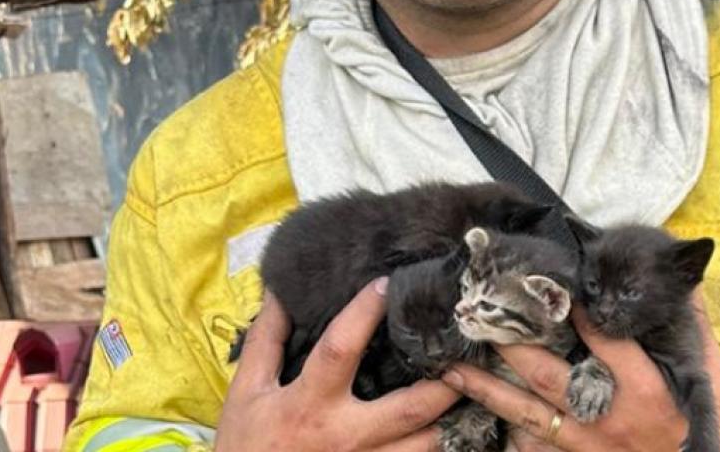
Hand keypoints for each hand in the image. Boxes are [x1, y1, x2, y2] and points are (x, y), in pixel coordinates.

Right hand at [215, 279, 459, 451]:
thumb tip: (280, 292)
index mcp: (308, 403)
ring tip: (474, 388)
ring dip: (452, 420)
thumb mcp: (245, 392)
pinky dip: (435, 447)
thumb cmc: (244, 446)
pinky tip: (456, 427)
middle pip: (408, 408)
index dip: (364, 313)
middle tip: (470, 351)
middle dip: (444, 382)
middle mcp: (343, 437)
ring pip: (423, 446)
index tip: (387, 283)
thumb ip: (267, 342)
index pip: (341, 349)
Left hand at [441, 291, 719, 450]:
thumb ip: (682, 327)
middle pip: (549, 376)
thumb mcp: (699, 373)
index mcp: (643, 388)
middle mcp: (609, 417)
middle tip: (478, 319)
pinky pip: (532, 448)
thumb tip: (681, 278)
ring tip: (452, 371)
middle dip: (510, 346)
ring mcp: (588, 446)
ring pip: (527, 414)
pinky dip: (504, 432)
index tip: (550, 285)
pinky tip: (473, 413)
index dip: (579, 313)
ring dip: (487, 391)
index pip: (606, 342)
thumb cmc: (696, 421)